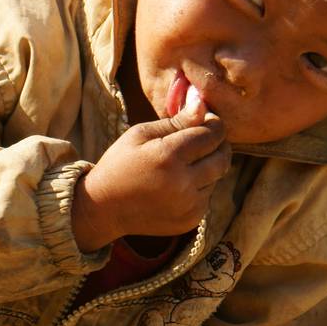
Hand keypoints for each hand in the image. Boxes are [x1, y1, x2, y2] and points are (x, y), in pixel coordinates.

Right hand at [72, 94, 230, 249]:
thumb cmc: (120, 164)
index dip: (214, 124)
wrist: (103, 208)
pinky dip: (199, 187)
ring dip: (207, 167)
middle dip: (218, 145)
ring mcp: (189, 205)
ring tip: (182, 165)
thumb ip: (176, 121)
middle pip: (223, 157)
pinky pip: (207, 196)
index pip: (213, 134)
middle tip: (201, 140)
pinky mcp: (190, 220)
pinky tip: (177, 185)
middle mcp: (183, 183)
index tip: (206, 121)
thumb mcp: (141, 134)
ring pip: (217, 177)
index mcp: (169, 156)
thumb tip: (203, 105)